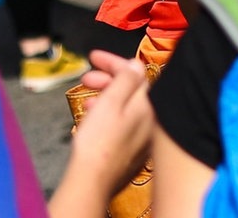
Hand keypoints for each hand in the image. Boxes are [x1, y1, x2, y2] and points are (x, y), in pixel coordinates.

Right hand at [65, 52, 151, 198]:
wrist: (92, 180)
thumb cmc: (98, 140)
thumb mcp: (110, 101)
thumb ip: (126, 79)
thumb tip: (136, 64)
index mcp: (148, 107)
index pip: (136, 73)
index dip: (114, 62)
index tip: (94, 58)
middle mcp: (151, 122)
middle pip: (132, 90)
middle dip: (108, 79)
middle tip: (87, 77)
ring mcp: (143, 139)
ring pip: (126, 106)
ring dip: (106, 96)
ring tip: (86, 98)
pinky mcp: (133, 152)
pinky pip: (124, 123)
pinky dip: (109, 114)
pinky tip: (94, 117)